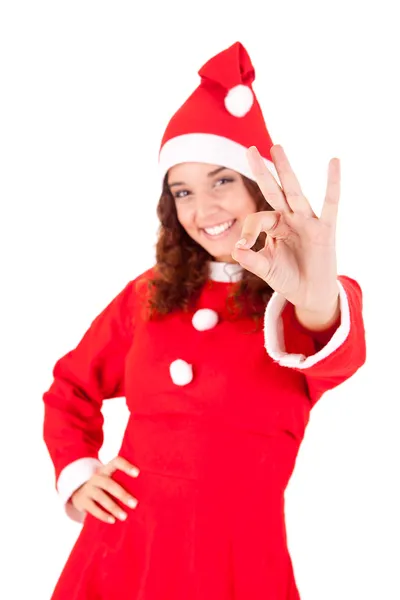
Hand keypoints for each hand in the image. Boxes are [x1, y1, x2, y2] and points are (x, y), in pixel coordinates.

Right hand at [71, 456, 139, 523]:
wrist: (79, 492)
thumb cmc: (104, 487)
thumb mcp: (111, 480)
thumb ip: (123, 481)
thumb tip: (150, 492)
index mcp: (106, 469)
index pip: (116, 462)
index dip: (126, 466)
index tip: (137, 473)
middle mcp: (97, 477)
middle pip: (109, 483)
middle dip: (122, 494)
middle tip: (135, 504)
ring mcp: (88, 488)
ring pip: (101, 497)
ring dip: (113, 507)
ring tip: (124, 516)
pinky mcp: (82, 501)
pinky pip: (92, 508)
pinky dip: (103, 515)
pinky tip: (112, 520)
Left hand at [232, 145, 339, 312]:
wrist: (310, 295)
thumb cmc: (288, 278)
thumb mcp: (266, 269)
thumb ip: (251, 259)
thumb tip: (236, 248)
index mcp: (275, 226)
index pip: (258, 219)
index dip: (249, 232)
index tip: (244, 246)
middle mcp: (290, 219)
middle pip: (274, 191)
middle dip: (263, 171)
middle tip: (250, 149)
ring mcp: (307, 222)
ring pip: (294, 192)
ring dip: (285, 170)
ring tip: (277, 147)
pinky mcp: (324, 229)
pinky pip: (330, 203)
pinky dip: (333, 183)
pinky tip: (334, 162)